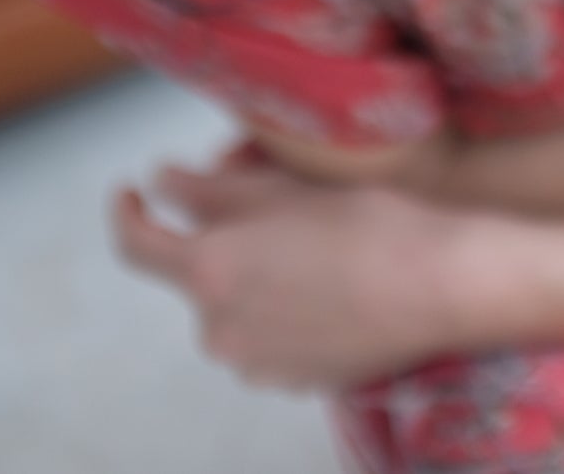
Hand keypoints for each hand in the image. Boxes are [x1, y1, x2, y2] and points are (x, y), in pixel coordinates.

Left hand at [112, 145, 486, 391]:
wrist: (437, 287)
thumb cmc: (364, 223)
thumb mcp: (282, 190)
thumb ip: (210, 191)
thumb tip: (160, 181)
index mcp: (210, 272)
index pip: (137, 246)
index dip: (127, 213)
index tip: (131, 191)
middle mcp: (219, 330)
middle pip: (199, 276)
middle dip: (222, 242)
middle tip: (275, 208)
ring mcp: (255, 365)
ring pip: (234, 309)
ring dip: (254, 280)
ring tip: (315, 249)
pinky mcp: (292, 382)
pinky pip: (268, 339)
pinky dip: (282, 312)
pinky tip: (331, 288)